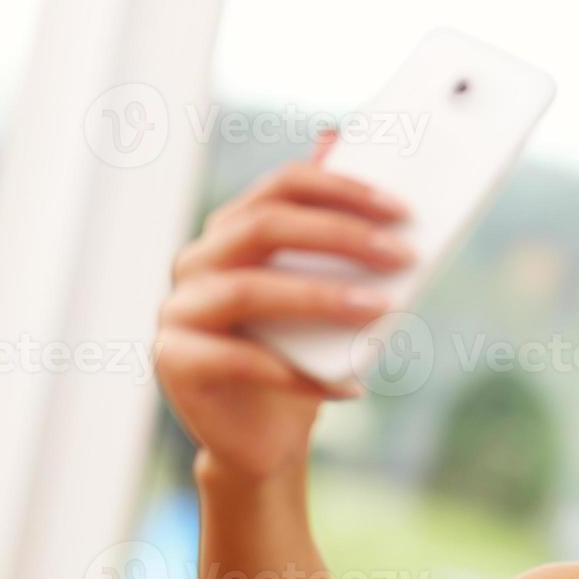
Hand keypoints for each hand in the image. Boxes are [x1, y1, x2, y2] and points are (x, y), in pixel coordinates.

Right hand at [153, 131, 413, 478]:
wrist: (265, 437)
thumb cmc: (301, 354)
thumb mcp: (327, 293)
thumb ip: (334, 233)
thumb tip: (342, 141)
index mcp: (232, 231)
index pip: (283, 186)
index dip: (341, 189)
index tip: (402, 209)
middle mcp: (197, 261)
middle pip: (263, 227)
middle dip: (340, 236)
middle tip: (403, 255)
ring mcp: (178, 311)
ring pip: (247, 290)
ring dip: (321, 298)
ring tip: (382, 312)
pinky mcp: (175, 363)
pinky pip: (238, 360)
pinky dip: (298, 374)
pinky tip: (349, 387)